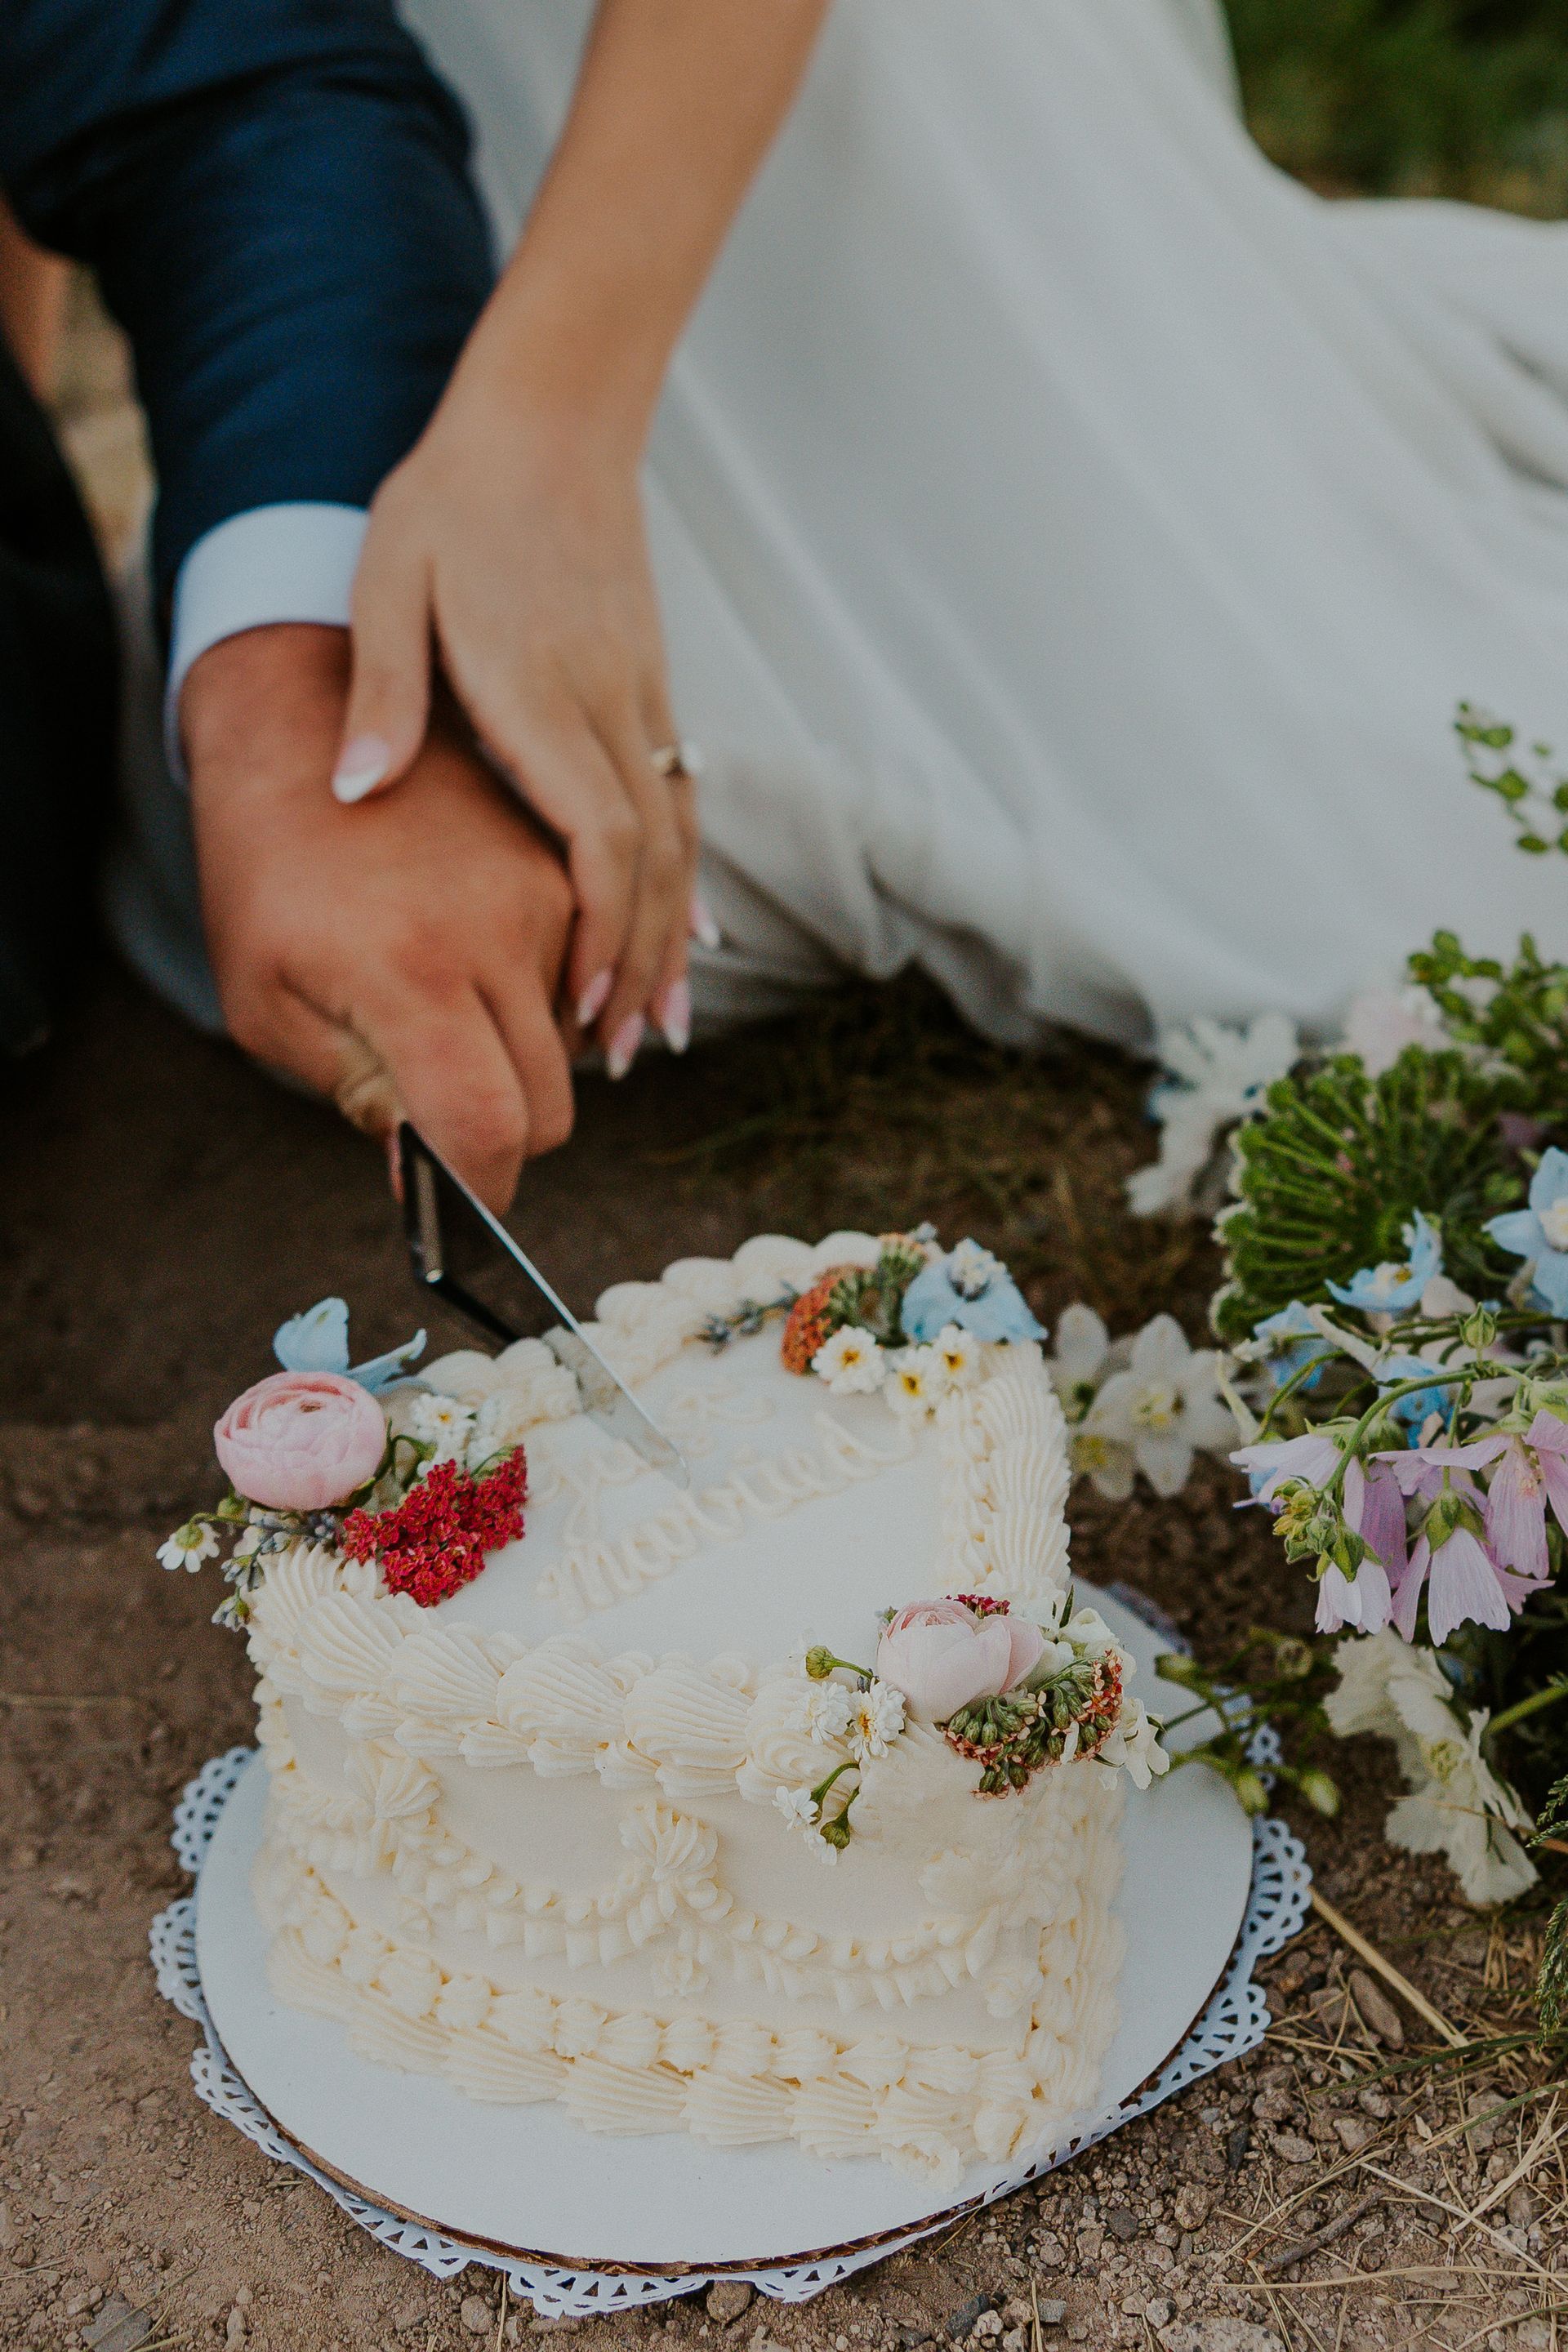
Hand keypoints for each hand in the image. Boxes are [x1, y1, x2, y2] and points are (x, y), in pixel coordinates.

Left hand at [184, 622, 575, 1211]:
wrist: (298, 727)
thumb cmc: (263, 872)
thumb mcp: (266, 1000)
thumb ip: (357, 1093)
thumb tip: (426, 1173)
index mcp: (415, 973)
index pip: (494, 1128)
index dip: (485, 1190)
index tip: (465, 1204)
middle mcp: (501, 932)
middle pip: (551, 1102)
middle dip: (502, 1131)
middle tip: (435, 1105)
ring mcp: (546, 895)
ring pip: (573, 1045)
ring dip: (521, 1058)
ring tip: (443, 1009)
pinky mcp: (565, 866)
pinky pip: (579, 979)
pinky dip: (538, 1000)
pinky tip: (474, 964)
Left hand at [331, 384, 698, 1075]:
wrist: (550, 422)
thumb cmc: (452, 503)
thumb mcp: (389, 580)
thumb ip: (386, 690)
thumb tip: (356, 792)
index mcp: (540, 691)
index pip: (596, 834)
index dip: (597, 928)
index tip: (578, 1003)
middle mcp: (609, 707)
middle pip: (649, 860)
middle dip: (638, 964)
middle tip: (619, 1054)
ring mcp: (642, 700)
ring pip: (678, 840)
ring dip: (670, 938)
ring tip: (656, 1026)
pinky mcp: (651, 691)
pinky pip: (681, 803)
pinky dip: (683, 879)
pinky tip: (685, 933)